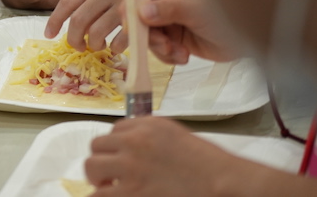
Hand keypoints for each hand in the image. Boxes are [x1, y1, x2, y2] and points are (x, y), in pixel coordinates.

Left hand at [45, 0, 124, 50]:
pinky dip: (115, 48)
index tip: (48, 34)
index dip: (55, 20)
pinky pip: (119, 40)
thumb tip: (79, 27)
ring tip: (100, 45)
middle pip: (78, 19)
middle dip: (74, 38)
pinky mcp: (141, 18)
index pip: (68, 1)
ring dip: (94, 44)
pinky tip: (117, 47)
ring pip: (96, 32)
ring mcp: (125, 3)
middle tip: (78, 46)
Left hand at [85, 117, 266, 195]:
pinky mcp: (131, 192)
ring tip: (109, 188)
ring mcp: (130, 167)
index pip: (116, 131)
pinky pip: (99, 194)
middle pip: (97, 146)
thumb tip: (130, 147)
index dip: (117, 147)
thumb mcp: (178, 137)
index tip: (123, 159)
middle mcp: (134, 141)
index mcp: (148, 126)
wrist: (224, 183)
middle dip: (102, 161)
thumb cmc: (209, 165)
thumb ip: (152, 138)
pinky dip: (102, 195)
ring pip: (92, 167)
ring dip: (98, 179)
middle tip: (111, 176)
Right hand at [125, 0, 237, 63]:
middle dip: (149, 34)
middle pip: (141, 16)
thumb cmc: (232, 16)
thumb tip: (141, 11)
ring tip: (178, 54)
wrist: (257, 40)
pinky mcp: (177, 36)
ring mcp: (172, 18)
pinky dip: (168, 55)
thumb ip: (170, 10)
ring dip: (160, 48)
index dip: (133, 8)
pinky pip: (160, 47)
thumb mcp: (200, 11)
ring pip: (149, 34)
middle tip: (164, 46)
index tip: (130, 26)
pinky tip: (183, 56)